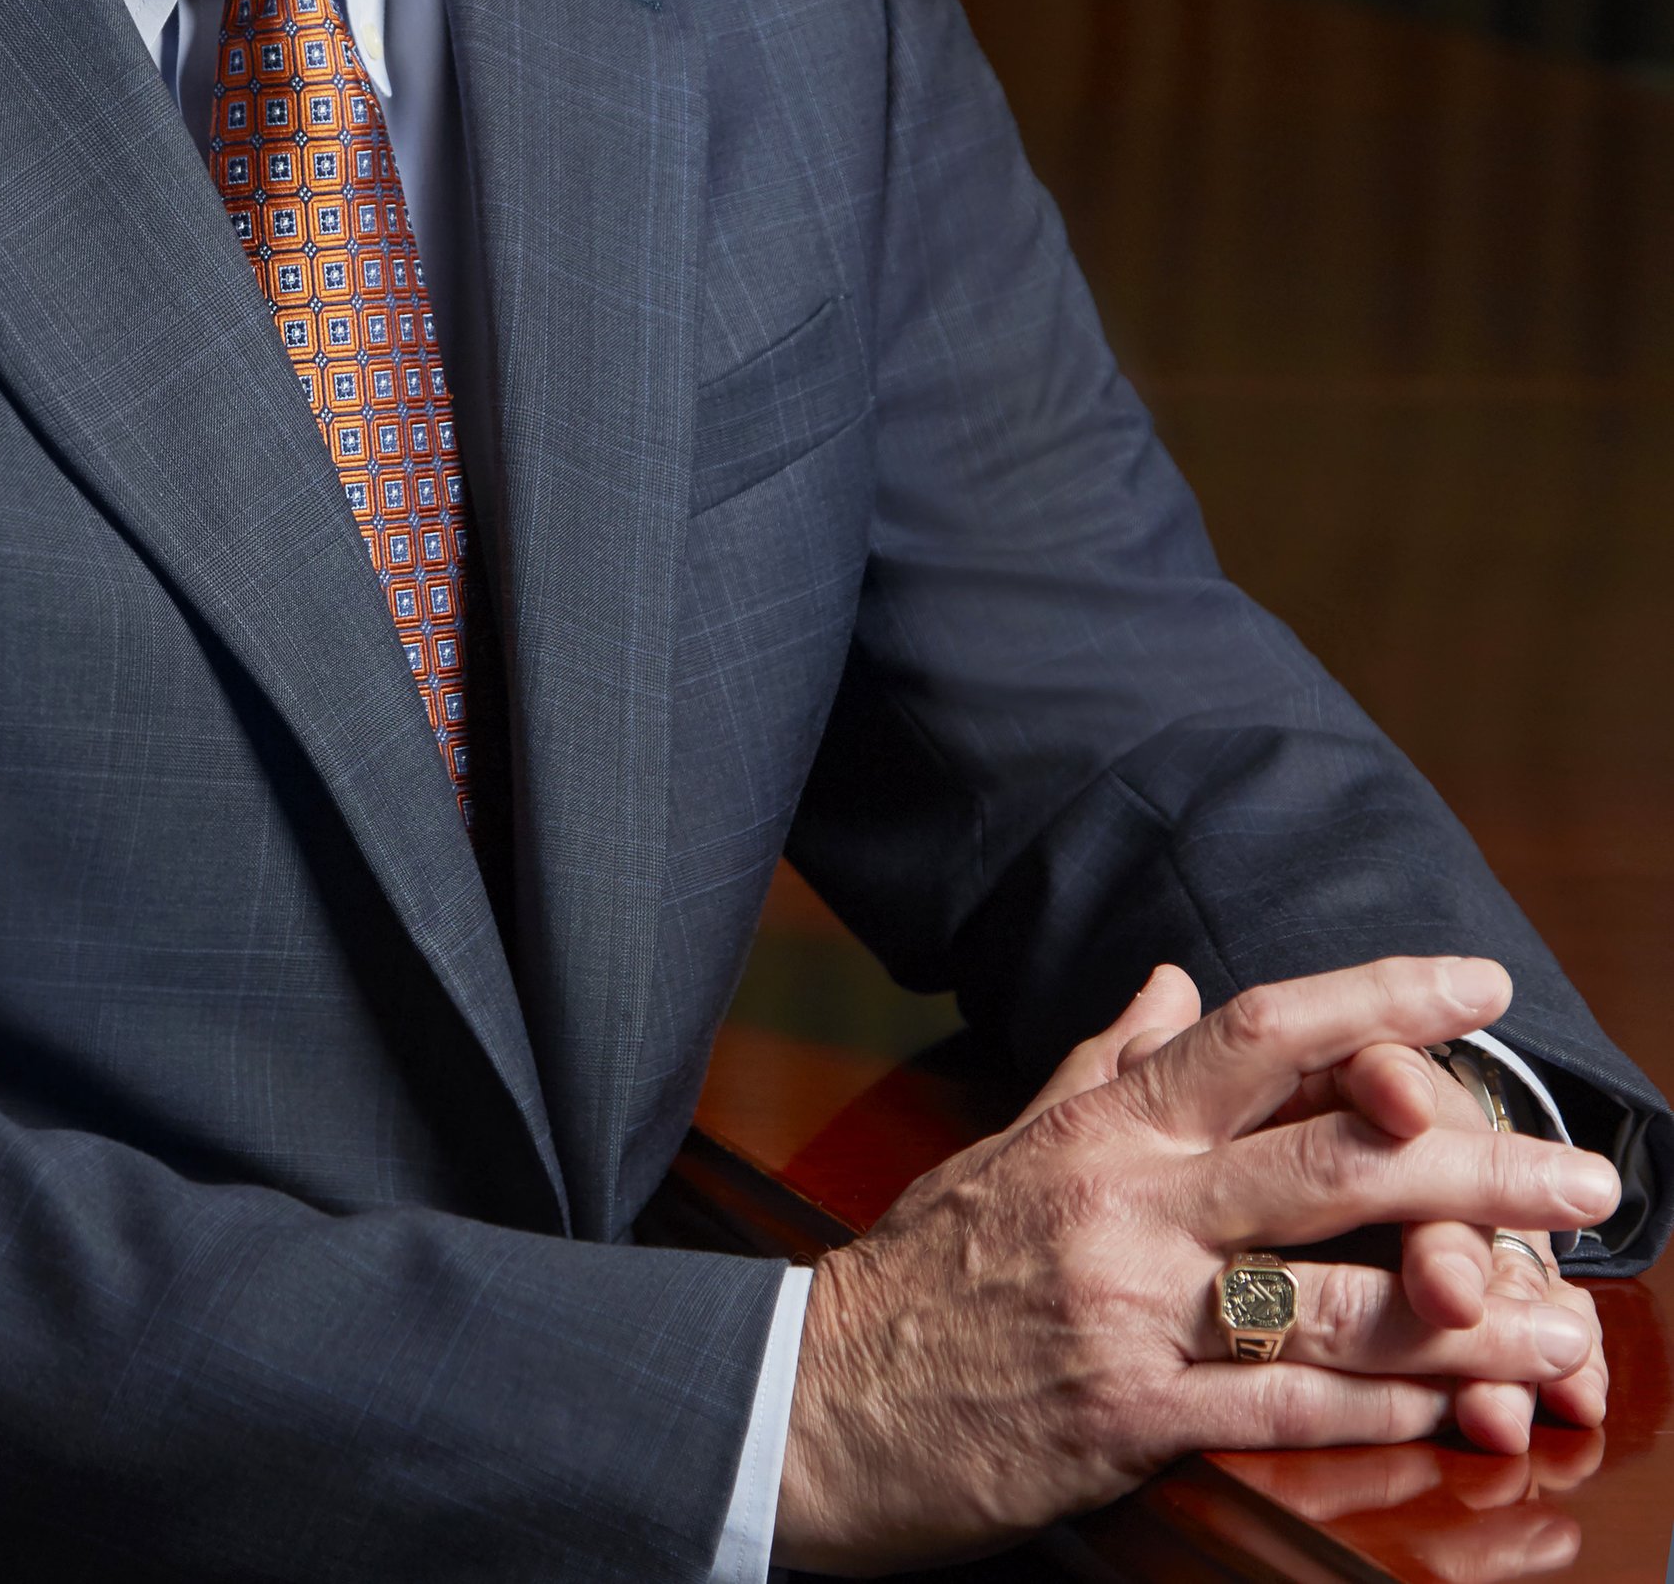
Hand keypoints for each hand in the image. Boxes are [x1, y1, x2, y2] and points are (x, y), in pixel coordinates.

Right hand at [771, 958, 1620, 1572]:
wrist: (817, 1397)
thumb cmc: (918, 1273)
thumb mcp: (1006, 1146)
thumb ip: (1105, 1066)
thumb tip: (1176, 981)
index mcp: (1103, 1128)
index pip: (1256, 1032)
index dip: (1374, 1000)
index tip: (1474, 985)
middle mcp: (1126, 1202)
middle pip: (1330, 1158)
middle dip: (1473, 1160)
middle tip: (1581, 1175)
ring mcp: (1132, 1310)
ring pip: (1333, 1294)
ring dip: (1470, 1307)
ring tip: (1568, 1317)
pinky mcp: (1131, 1417)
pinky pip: (1288, 1404)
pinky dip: (1391, 1406)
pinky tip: (1472, 1406)